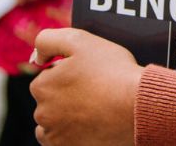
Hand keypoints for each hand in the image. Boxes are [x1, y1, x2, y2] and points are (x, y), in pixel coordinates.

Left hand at [29, 27, 139, 145]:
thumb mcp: (80, 40)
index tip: (87, 75)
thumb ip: (48, 40)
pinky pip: (61, 143)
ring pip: (52, 124)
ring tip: (92, 110)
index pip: (48, 77)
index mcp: (42, 86)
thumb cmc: (112, 72)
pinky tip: (89, 125)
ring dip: (65, 117)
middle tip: (93, 91)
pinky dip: (71, 135)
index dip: (68, 73)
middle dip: (66, 95)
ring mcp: (55, 136)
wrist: (138, 106)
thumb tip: (37, 57)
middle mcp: (42, 114)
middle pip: (50, 101)